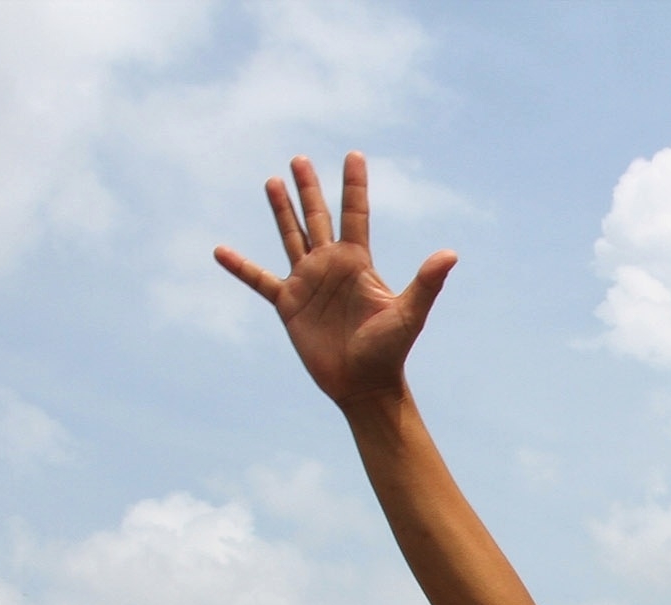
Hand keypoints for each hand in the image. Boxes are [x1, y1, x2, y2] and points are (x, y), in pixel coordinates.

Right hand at [215, 152, 455, 409]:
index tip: (354, 155)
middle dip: (309, 189)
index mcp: (358, 262)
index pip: (355, 213)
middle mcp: (331, 266)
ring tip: (273, 181)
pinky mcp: (288, 304)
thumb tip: (451, 254)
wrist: (364, 384)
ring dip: (282, 210)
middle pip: (318, 217)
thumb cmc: (390, 350)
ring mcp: (308, 283)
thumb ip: (426, 282)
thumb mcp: (410, 313)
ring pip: (291, 237)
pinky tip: (220, 251)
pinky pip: (258, 280)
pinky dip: (240, 267)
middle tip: (300, 158)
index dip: (354, 185)